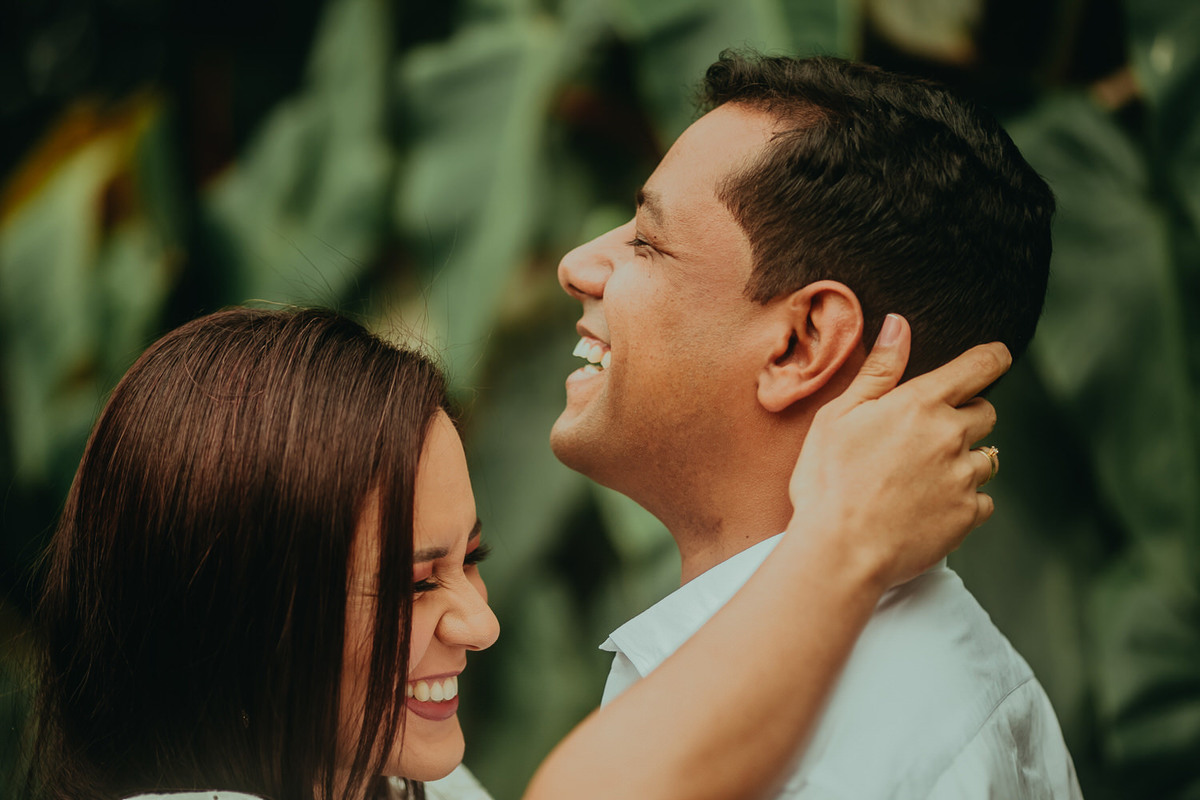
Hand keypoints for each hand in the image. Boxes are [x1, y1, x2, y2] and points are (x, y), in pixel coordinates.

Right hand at [788, 313, 1009, 590]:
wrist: (839, 550)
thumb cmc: (827, 481)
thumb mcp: (838, 416)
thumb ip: (878, 371)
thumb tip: (899, 324)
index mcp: (921, 404)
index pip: (981, 366)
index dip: (992, 358)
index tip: (995, 358)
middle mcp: (952, 435)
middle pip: (986, 413)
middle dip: (965, 417)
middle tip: (925, 437)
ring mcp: (964, 477)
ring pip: (986, 458)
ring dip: (963, 461)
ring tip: (921, 479)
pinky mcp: (967, 515)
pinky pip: (982, 500)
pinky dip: (962, 501)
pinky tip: (927, 508)